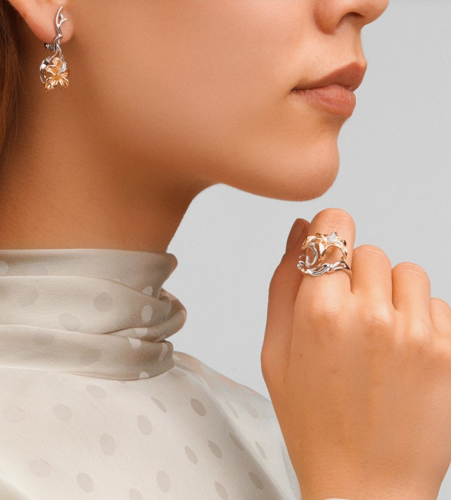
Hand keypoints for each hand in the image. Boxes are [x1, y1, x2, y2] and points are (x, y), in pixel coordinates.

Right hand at [261, 208, 450, 499]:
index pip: (335, 227)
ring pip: (408, 273)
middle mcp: (372, 315)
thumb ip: (283, 284)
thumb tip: (299, 231)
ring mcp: (417, 333)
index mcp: (320, 312)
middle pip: (370, 251)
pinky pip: (439, 305)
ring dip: (391, 294)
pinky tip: (403, 354)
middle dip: (355, 274)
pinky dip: (420, 319)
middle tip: (346, 317)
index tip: (331, 243)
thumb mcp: (276, 352)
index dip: (331, 231)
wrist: (365, 483)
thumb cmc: (313, 421)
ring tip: (377, 336)